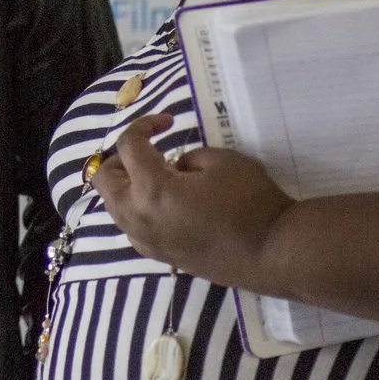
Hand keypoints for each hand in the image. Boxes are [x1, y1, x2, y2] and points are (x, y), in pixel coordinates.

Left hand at [92, 114, 294, 292]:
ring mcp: (148, 242)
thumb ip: (187, 158)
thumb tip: (173, 168)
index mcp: (151, 190)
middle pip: (104, 180)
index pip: (128, 146)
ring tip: (159, 175)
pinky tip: (166, 203)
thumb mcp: (220, 161)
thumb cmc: (250, 202)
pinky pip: (133, 228)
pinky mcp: (162, 258)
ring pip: (114, 207)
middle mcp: (139, 219)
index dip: (143, 126)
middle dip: (121, 157)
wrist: (274, 253)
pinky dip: (137, 209)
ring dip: (126, 185)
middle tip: (151, 150)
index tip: (168, 122)